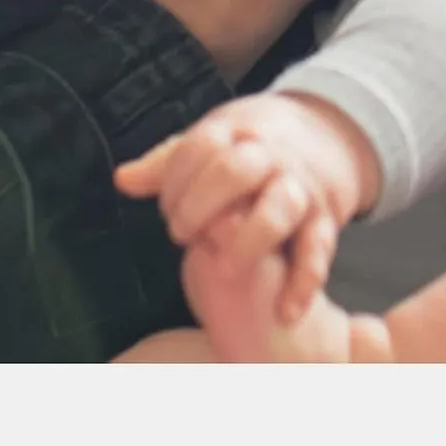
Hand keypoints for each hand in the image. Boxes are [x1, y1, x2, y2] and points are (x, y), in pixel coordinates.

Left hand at [115, 91, 379, 321]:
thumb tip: (121, 180)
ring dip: (250, 239)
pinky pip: (318, 251)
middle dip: (203, 203)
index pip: (201, 146)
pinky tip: (285, 313)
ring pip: (280, 208)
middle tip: (181, 233)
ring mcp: (299, 188)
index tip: (164, 207)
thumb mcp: (210, 142)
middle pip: (237, 170)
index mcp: (236, 132)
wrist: (323, 134)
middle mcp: (270, 156)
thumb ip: (165, 165)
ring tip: (227, 270)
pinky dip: (305, 283)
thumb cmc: (247, 148)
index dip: (175, 178)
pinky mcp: (323, 220)